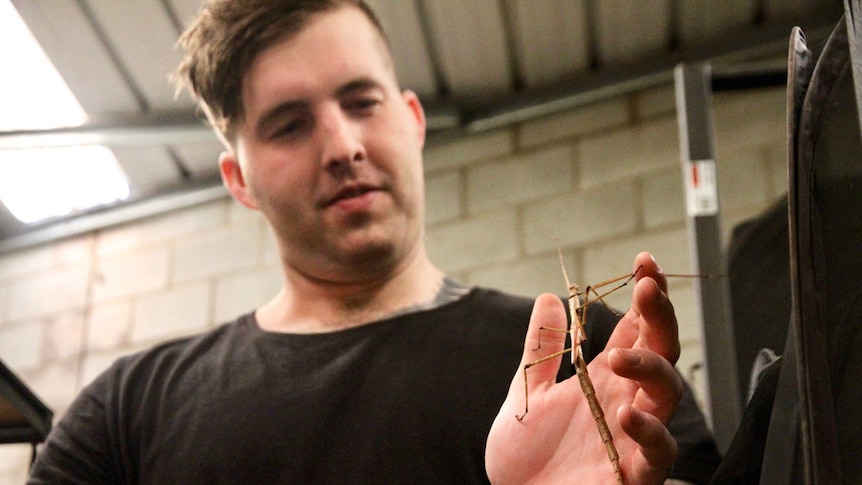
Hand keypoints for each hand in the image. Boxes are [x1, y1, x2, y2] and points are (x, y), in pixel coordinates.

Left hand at [485, 252, 682, 484]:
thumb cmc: (527, 458)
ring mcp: (635, 436)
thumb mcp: (526, 394)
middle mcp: (627, 400)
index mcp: (604, 379)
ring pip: (669, 393)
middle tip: (649, 286)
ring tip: (621, 356)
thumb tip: (548, 297)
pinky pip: (658, 450)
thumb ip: (540, 350)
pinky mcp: (635, 473)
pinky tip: (626, 413)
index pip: (635, 328)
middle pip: (661, 350)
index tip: (643, 261)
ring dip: (651, 368)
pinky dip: (648, 430)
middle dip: (660, 316)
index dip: (645, 296)